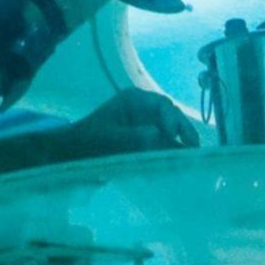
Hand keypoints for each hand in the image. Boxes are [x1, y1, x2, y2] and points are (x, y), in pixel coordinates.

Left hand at [61, 89, 200, 159]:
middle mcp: (145, 110)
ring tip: (189, 159)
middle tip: (191, 148)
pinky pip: (164, 145)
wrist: (72, 155)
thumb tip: (157, 135)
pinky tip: (177, 164)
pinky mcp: (147, 142)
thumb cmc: (87, 141)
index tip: (174, 136)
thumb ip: (131, 136)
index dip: (172, 119)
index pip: (162, 105)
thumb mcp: (107, 138)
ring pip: (171, 132)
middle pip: (171, 117)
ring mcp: (147, 125)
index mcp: (134, 100)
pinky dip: (170, 153)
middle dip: (182, 131)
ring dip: (179, 144)